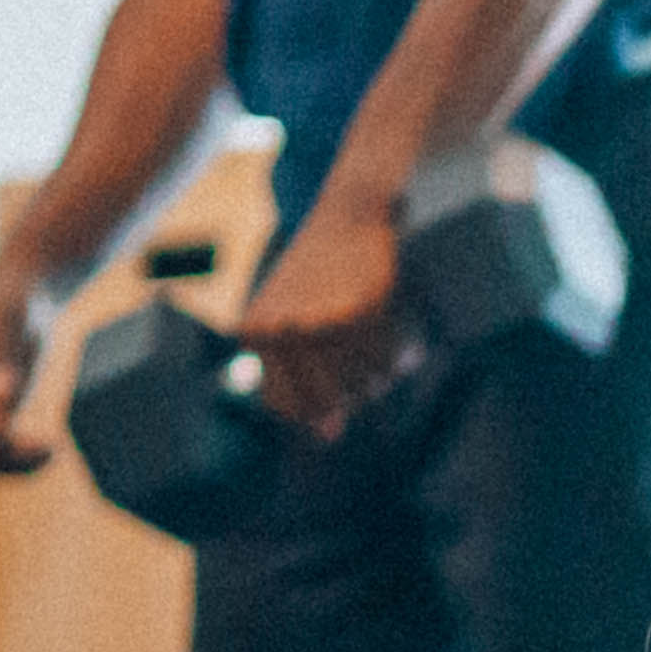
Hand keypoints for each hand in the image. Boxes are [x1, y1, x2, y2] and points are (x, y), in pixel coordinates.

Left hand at [232, 186, 418, 438]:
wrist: (345, 214)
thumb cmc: (316, 272)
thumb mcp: (292, 318)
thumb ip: (303, 376)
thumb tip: (331, 436)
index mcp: (255, 330)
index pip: (280, 403)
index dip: (307, 415)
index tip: (328, 416)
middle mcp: (283, 328)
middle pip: (319, 399)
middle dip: (342, 405)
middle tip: (359, 392)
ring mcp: (320, 321)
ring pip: (355, 383)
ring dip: (372, 382)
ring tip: (378, 363)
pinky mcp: (358, 312)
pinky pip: (379, 361)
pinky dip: (391, 361)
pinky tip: (394, 346)